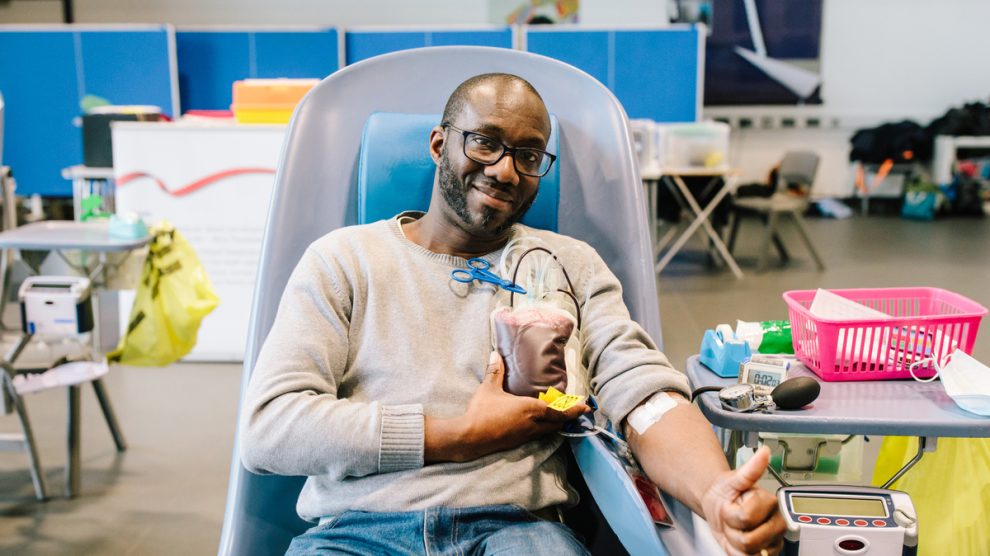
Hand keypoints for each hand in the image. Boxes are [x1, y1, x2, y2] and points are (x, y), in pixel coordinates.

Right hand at [425, 351, 588, 462]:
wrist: (470, 437)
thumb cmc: (482, 412)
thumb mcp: (489, 388)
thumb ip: (495, 371)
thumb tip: (495, 353)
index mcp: (531, 410)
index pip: (559, 412)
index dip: (574, 410)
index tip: (585, 407)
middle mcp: (533, 424)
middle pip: (558, 423)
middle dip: (568, 416)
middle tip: (574, 408)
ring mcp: (526, 435)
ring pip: (549, 430)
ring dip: (557, 422)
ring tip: (560, 414)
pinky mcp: (518, 441)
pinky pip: (539, 434)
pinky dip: (545, 427)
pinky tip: (539, 422)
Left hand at [701, 446, 785, 555]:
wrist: (719, 504)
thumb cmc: (728, 492)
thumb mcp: (733, 479)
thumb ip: (750, 469)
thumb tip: (764, 452)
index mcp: (770, 503)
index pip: (745, 518)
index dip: (731, 514)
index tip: (734, 504)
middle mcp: (776, 523)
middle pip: (748, 541)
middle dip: (733, 529)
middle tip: (733, 519)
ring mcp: (772, 540)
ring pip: (747, 553)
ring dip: (734, 542)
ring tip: (736, 528)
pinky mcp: (767, 553)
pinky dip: (738, 553)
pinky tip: (738, 540)